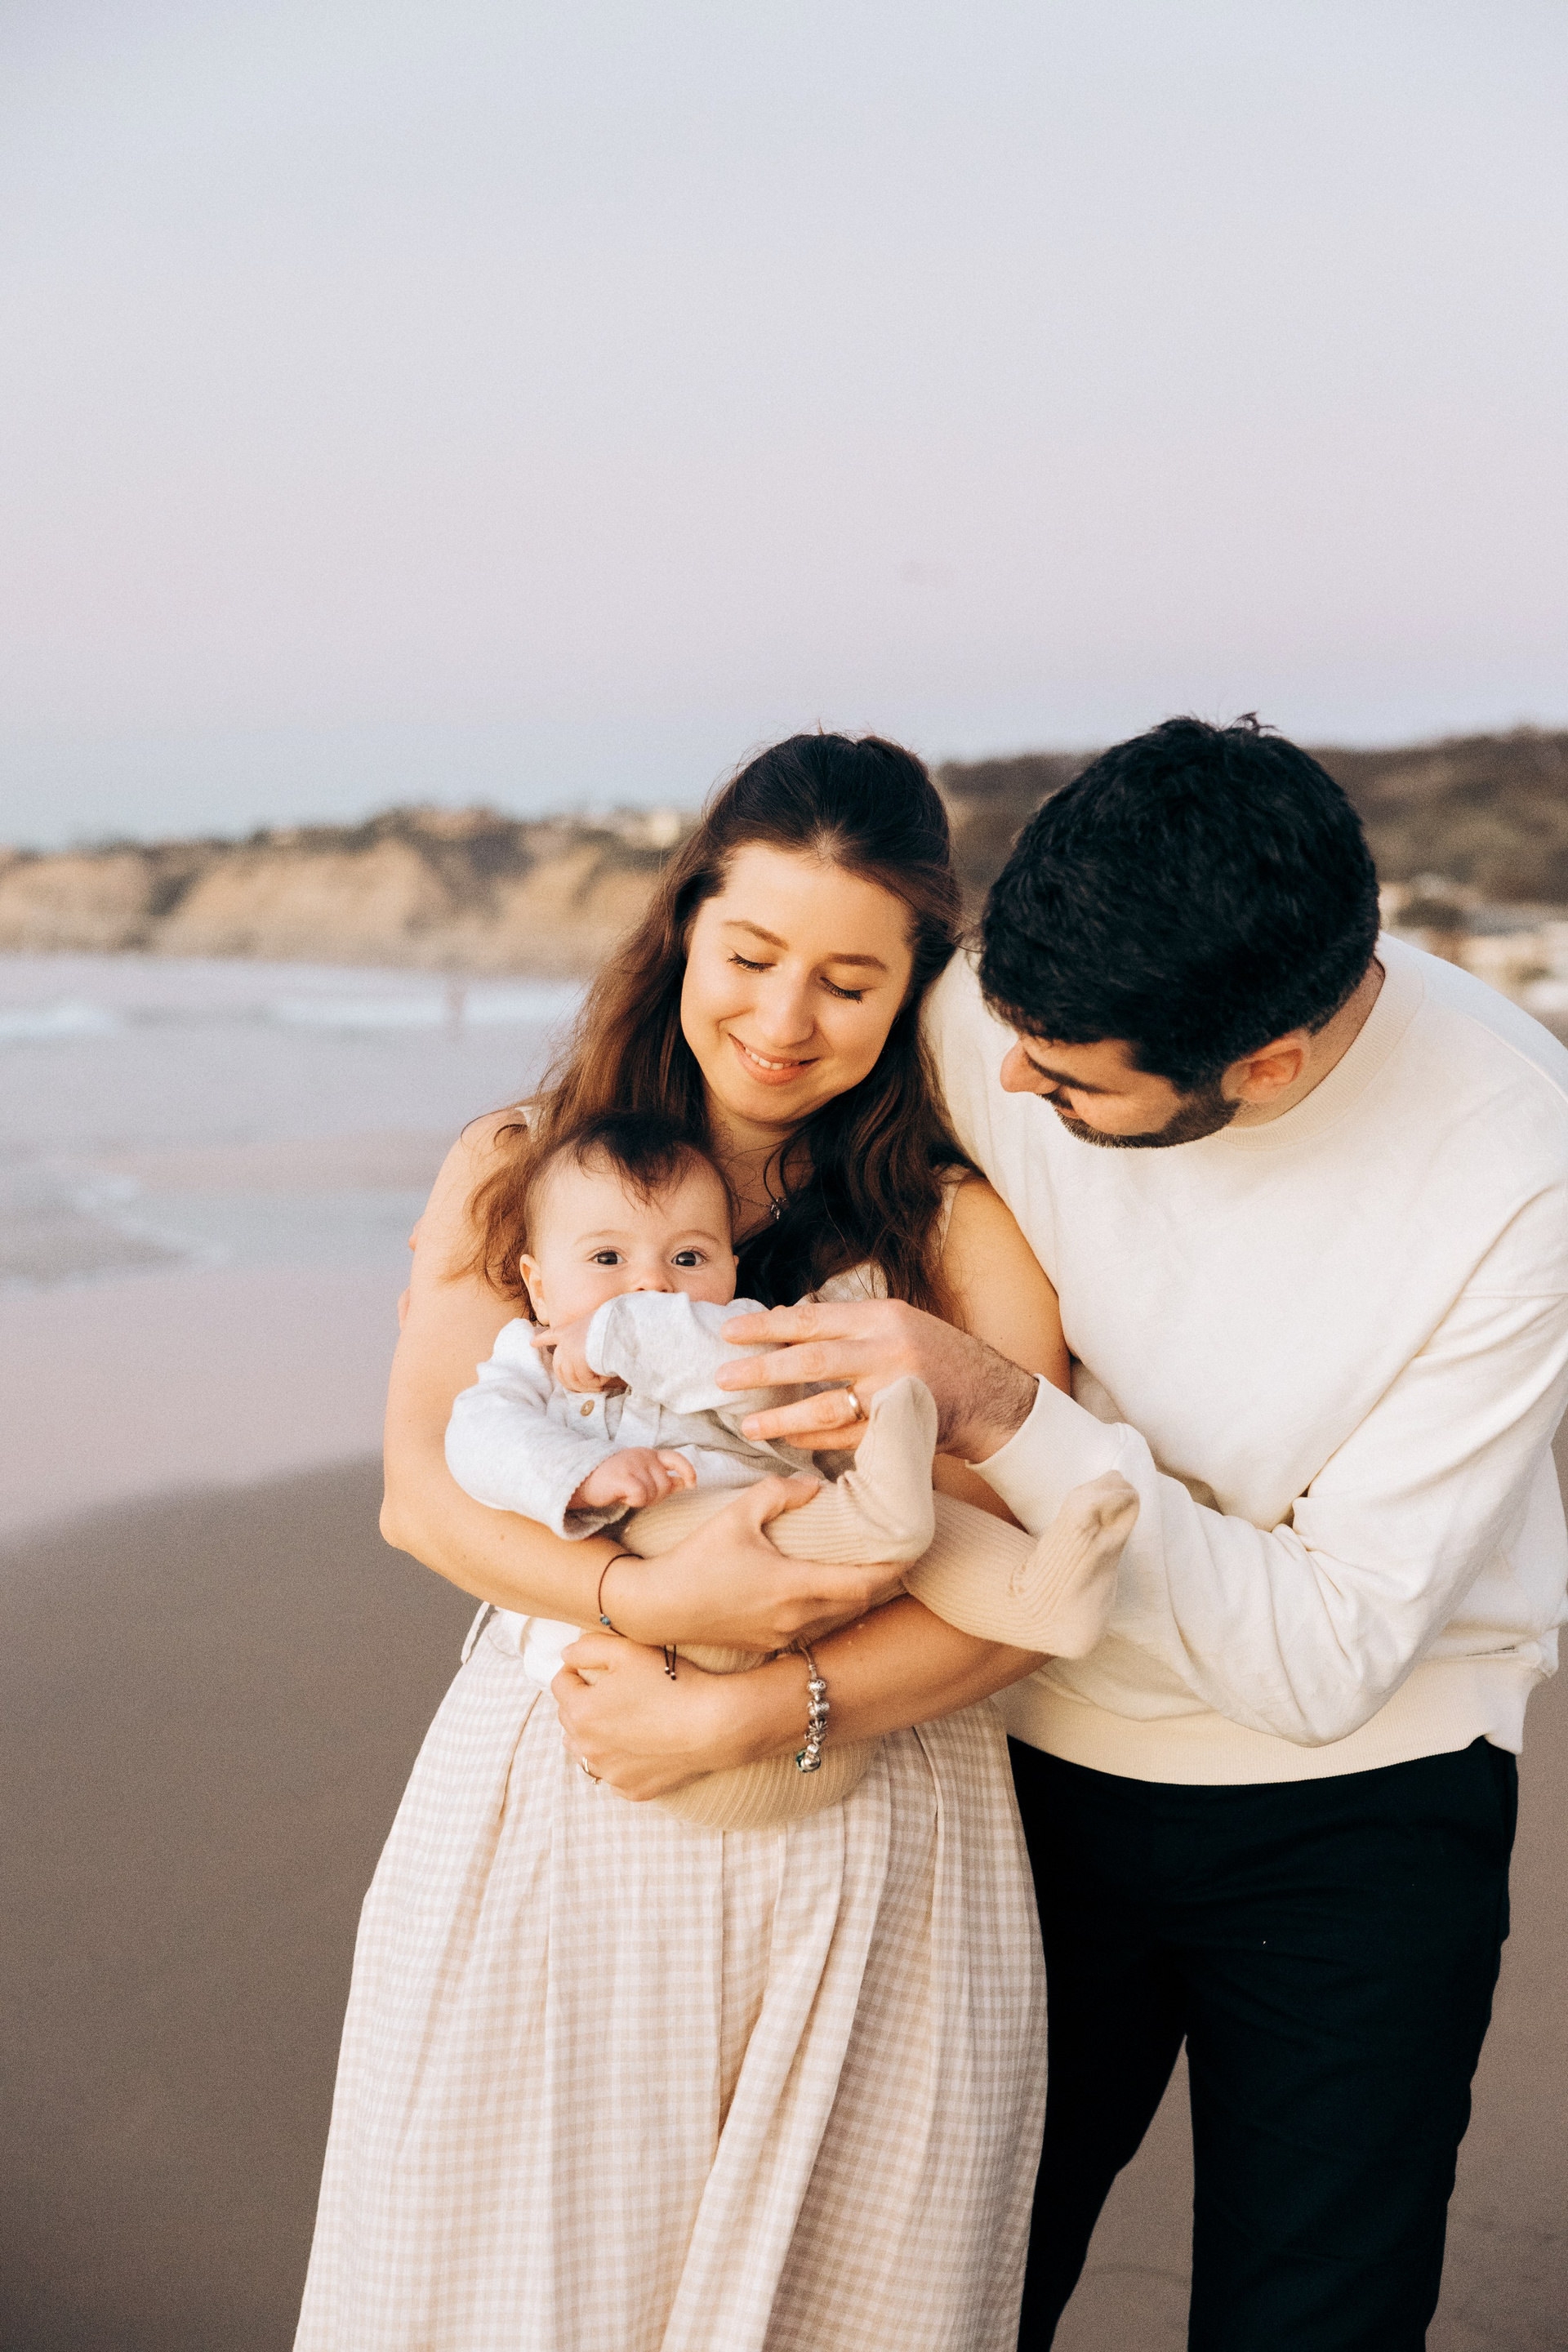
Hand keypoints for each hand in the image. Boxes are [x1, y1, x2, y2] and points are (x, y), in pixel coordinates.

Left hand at [531, 1310, 621, 1393]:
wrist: (616, 1324)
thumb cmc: (610, 1323)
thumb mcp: (596, 1325)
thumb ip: (590, 1338)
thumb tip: (595, 1355)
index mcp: (568, 1331)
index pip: (551, 1335)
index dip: (542, 1339)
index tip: (532, 1342)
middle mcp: (565, 1344)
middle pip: (559, 1368)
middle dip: (567, 1382)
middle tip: (581, 1389)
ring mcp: (570, 1354)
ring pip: (572, 1380)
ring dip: (586, 1386)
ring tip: (600, 1387)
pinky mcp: (578, 1364)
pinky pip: (586, 1381)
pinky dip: (597, 1384)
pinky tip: (606, 1379)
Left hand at [554, 1635, 748, 1798]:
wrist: (714, 1724)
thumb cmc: (671, 1683)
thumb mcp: (627, 1651)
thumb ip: (587, 1648)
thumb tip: (567, 1656)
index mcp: (581, 1712)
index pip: (560, 1684)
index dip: (576, 1669)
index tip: (596, 1665)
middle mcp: (588, 1748)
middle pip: (569, 1718)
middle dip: (583, 1701)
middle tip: (613, 1689)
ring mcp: (610, 1773)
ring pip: (586, 1750)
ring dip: (594, 1734)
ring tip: (622, 1719)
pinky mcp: (631, 1789)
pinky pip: (613, 1773)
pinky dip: (619, 1759)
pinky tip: (640, 1745)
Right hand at [569, 1447, 697, 1512]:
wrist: (582, 1479)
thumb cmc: (614, 1481)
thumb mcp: (640, 1475)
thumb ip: (661, 1477)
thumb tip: (685, 1483)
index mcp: (649, 1455)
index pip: (676, 1459)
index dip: (688, 1471)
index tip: (692, 1484)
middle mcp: (643, 1456)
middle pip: (665, 1485)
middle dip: (655, 1497)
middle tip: (636, 1496)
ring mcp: (633, 1464)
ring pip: (653, 1493)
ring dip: (641, 1501)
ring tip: (625, 1494)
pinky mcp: (623, 1476)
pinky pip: (641, 1496)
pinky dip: (632, 1502)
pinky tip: (621, 1497)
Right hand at [602, 1474, 902, 1650]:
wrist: (656, 1607)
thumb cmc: (695, 1559)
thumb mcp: (737, 1514)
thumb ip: (779, 1493)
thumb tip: (813, 1486)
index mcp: (795, 1585)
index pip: (864, 1583)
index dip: (894, 1568)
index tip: (912, 1549)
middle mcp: (797, 1617)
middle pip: (858, 1603)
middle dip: (881, 1580)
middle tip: (894, 1554)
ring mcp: (783, 1636)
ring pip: (837, 1618)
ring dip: (855, 1596)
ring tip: (864, 1568)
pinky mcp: (767, 1644)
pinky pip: (813, 1627)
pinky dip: (829, 1608)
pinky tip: (822, 1588)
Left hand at [715, 1297, 1038, 1462]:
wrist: (988, 1396)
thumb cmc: (931, 1355)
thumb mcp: (894, 1324)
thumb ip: (846, 1325)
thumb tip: (783, 1325)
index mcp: (882, 1317)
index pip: (811, 1318)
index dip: (765, 1326)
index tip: (727, 1331)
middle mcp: (888, 1351)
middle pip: (811, 1361)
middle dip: (761, 1370)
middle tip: (722, 1378)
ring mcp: (894, 1393)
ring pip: (825, 1407)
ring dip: (782, 1417)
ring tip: (748, 1425)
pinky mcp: (898, 1429)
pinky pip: (845, 1439)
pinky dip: (813, 1441)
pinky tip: (787, 1440)